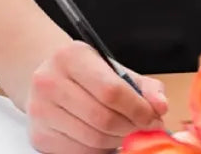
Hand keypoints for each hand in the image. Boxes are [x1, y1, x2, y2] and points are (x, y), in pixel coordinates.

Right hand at [25, 40, 168, 153]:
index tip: (153, 117)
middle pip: (103, 118)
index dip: (138, 109)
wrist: (50, 77)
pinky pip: (79, 152)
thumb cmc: (88, 73)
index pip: (112, 90)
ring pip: (93, 139)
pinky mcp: (39, 135)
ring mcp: (41, 110)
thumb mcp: (115, 69)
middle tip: (143, 128)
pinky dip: (99, 150)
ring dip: (116, 140)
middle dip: (130, 128)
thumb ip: (145, 86)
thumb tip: (160, 106)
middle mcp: (50, 81)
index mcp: (72, 56)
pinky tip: (104, 137)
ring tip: (123, 131)